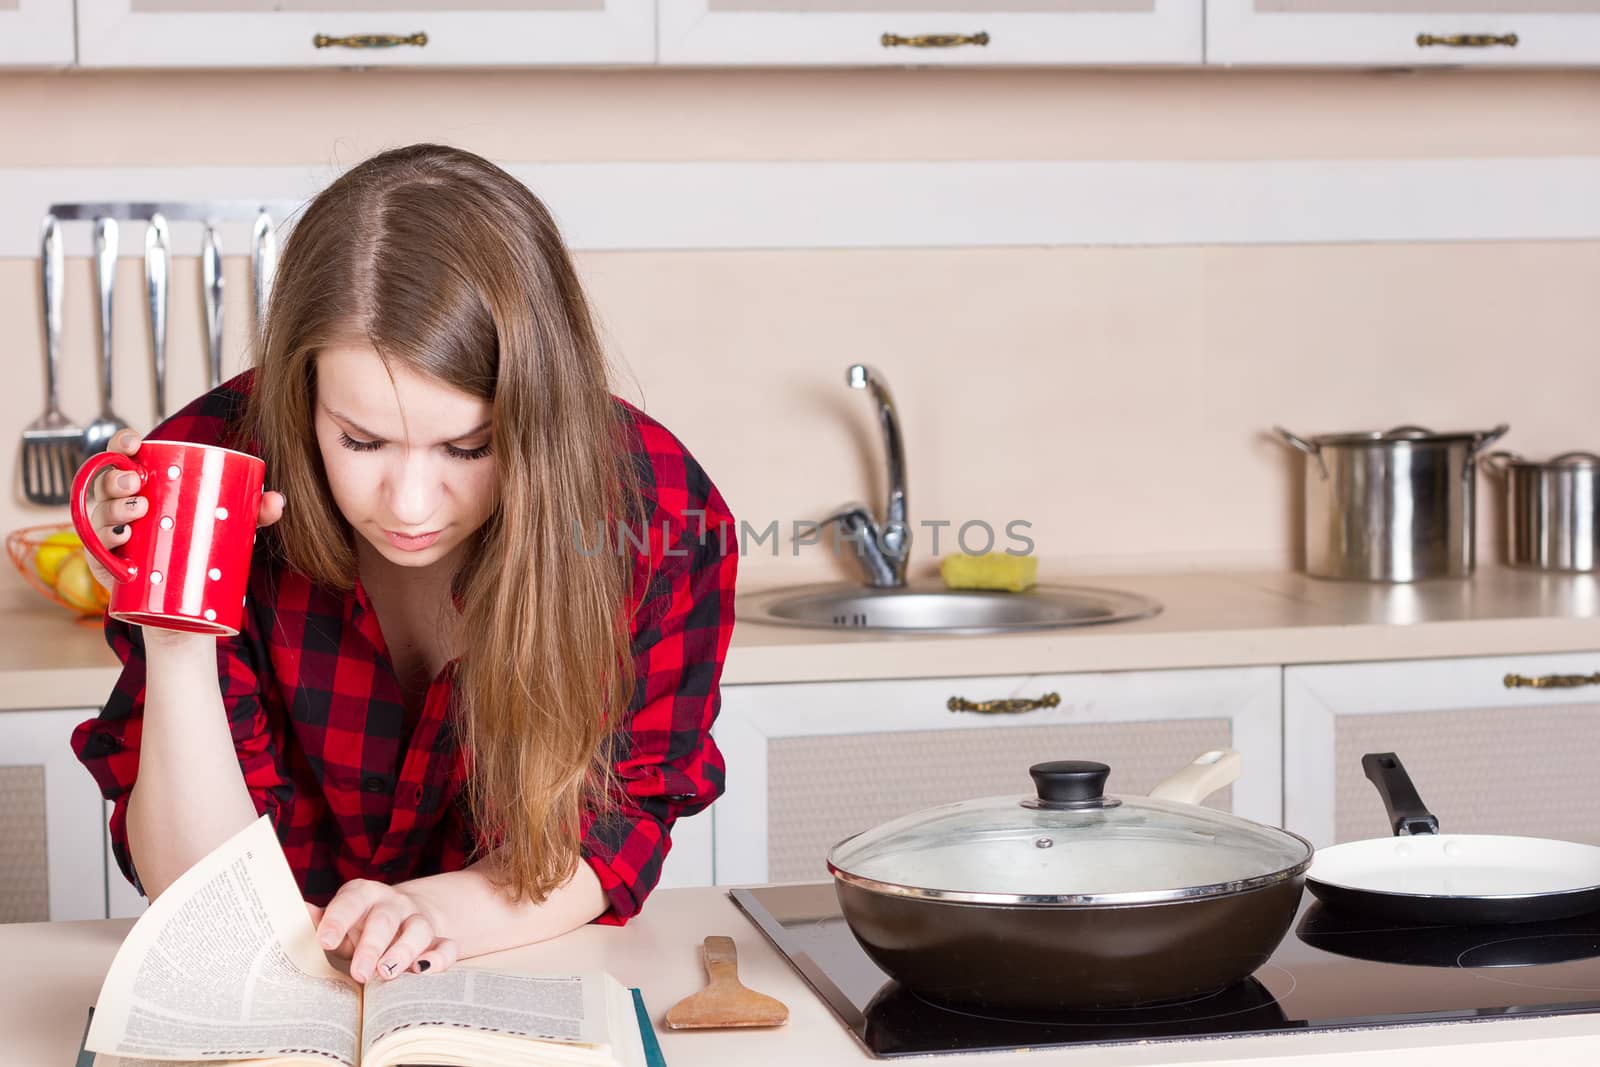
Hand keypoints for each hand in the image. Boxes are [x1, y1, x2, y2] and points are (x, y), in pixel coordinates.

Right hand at [82, 428, 285, 592]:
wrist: (187, 601)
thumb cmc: (201, 547)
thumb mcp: (229, 526)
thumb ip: (254, 512)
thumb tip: (277, 500)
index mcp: (144, 486)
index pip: (123, 457)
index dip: (121, 445)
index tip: (135, 444)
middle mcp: (120, 507)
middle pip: (106, 485)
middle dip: (116, 480)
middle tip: (137, 486)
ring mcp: (110, 537)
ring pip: (100, 517)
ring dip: (112, 511)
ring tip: (136, 515)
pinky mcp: (108, 567)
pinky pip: (96, 554)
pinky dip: (103, 547)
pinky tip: (120, 544)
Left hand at [308, 881, 458, 983]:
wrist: (401, 917)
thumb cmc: (360, 926)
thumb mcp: (340, 922)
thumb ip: (323, 922)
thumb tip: (302, 912)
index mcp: (364, 894)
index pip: (350, 902)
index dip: (338, 920)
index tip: (325, 941)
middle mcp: (393, 904)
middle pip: (384, 920)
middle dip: (372, 947)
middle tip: (360, 972)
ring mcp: (417, 919)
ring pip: (418, 929)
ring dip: (403, 952)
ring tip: (388, 973)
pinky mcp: (437, 938)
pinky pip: (446, 945)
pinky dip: (440, 958)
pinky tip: (424, 971)